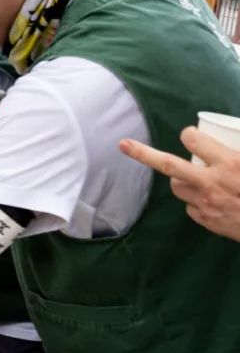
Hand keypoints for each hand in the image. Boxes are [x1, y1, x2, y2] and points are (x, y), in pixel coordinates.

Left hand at [120, 127, 239, 241]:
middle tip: (123, 144)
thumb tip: (233, 132)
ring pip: (177, 186)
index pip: (194, 141)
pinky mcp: (206, 220)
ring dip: (181, 180)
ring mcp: (207, 204)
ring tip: (199, 179)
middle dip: (143, 153)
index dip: (189, 135)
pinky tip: (211, 201)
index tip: (190, 135)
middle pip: (169, 165)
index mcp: (229, 163)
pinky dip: (195, 201)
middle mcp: (213, 182)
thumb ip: (239, 148)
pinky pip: (190, 207)